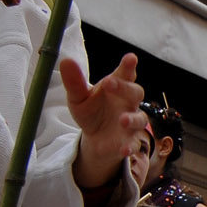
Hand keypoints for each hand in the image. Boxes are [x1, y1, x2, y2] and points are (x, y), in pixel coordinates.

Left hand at [62, 51, 146, 189]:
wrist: (94, 137)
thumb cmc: (90, 110)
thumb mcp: (78, 97)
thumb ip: (74, 81)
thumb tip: (66, 61)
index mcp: (117, 87)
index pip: (126, 73)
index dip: (128, 65)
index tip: (130, 58)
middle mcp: (128, 103)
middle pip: (135, 92)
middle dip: (125, 88)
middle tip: (108, 82)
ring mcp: (131, 122)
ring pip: (140, 119)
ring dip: (132, 119)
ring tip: (122, 120)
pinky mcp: (129, 141)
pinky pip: (134, 144)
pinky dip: (130, 147)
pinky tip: (123, 149)